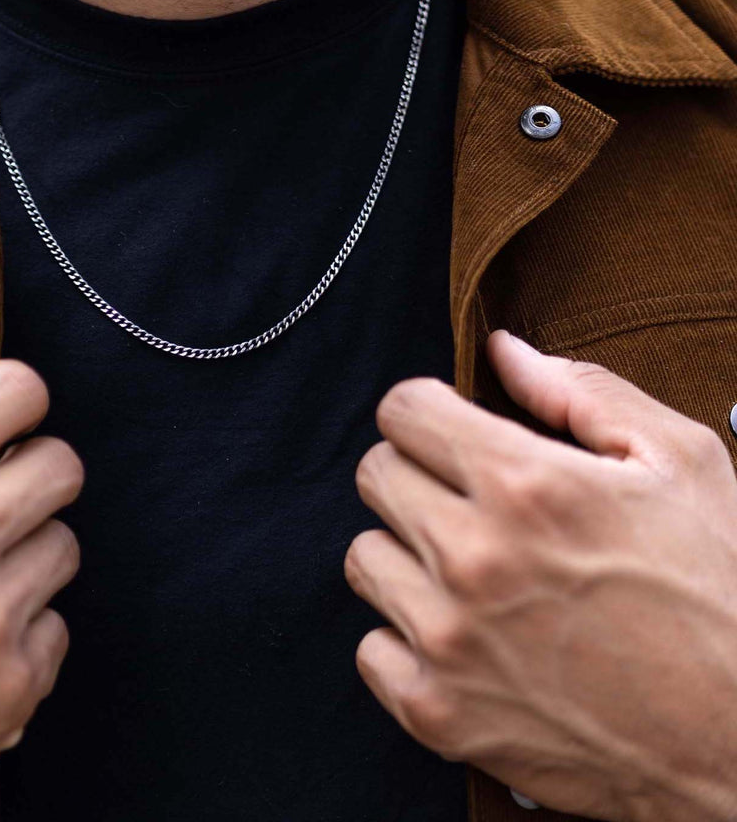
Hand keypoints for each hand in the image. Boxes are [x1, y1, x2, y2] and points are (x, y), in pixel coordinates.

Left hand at [344, 331, 736, 821]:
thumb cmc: (723, 596)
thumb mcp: (682, 464)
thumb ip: (580, 392)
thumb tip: (504, 351)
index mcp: (526, 485)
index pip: (401, 410)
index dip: (429, 412)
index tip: (453, 432)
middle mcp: (472, 557)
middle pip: (375, 475)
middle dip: (418, 474)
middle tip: (470, 502)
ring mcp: (449, 640)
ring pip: (365, 557)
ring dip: (408, 556)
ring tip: (473, 573)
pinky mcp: (438, 714)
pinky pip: (370, 648)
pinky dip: (407, 641)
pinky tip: (464, 637)